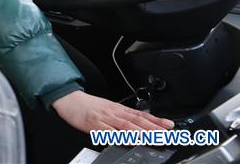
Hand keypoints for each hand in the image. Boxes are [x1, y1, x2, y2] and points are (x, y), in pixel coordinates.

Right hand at [53, 90, 173, 133]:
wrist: (68, 99)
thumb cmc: (88, 105)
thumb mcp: (108, 107)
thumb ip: (123, 115)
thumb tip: (140, 122)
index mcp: (118, 109)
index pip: (141, 115)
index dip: (156, 120)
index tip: (170, 125)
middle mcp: (114, 112)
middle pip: (137, 121)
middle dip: (154, 129)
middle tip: (167, 135)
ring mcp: (104, 118)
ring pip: (126, 126)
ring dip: (141, 132)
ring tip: (153, 138)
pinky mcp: (94, 124)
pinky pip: (108, 132)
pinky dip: (118, 136)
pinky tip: (126, 140)